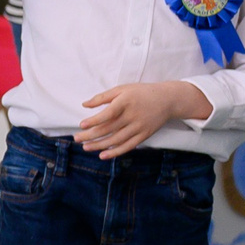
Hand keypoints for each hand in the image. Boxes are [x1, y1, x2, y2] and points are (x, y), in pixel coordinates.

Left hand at [76, 80, 211, 158]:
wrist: (168, 100)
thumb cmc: (141, 93)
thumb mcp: (122, 89)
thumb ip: (103, 97)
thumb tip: (84, 104)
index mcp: (126, 102)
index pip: (108, 114)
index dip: (94, 121)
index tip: (81, 125)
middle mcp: (133, 116)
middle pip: (109, 128)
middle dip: (91, 135)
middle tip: (77, 138)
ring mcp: (139, 127)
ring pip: (116, 139)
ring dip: (100, 145)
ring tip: (85, 147)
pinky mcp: (144, 135)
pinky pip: (128, 146)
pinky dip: (115, 152)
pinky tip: (103, 155)